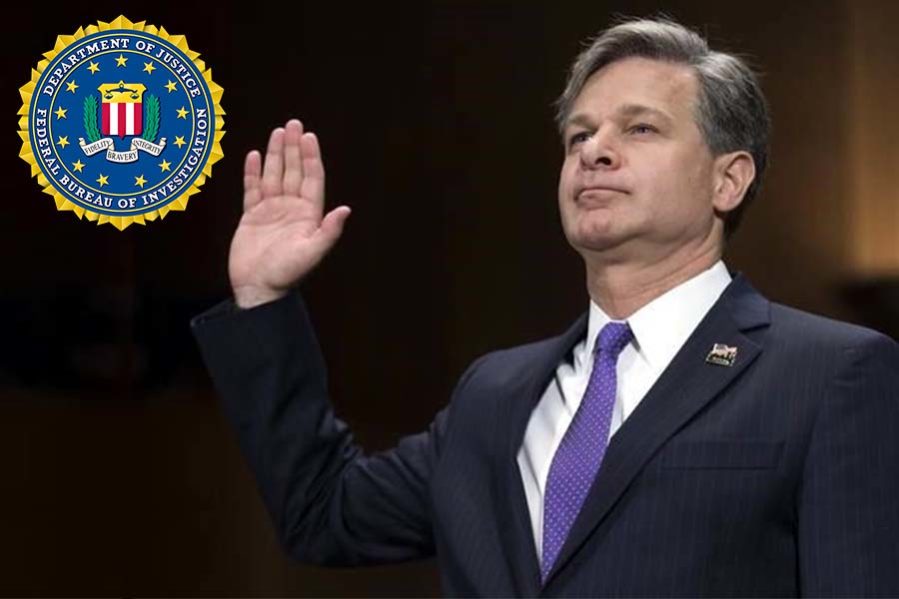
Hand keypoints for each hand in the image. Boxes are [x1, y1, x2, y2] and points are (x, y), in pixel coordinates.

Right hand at [228, 119, 350, 308]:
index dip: (311, 157)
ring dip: (276, 154)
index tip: (309, 137)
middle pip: (294, 171)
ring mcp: (271, 211)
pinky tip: (255, 156)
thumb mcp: (311, 252)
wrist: (258, 289)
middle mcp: (291, 209)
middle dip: (294, 148)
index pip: (311, 179)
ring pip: (274, 176)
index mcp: (308, 215)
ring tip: (278, 132)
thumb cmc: (286, 274)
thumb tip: (345, 209)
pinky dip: (253, 172)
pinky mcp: (252, 217)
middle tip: (294, 124)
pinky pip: (252, 189)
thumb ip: (329, 230)